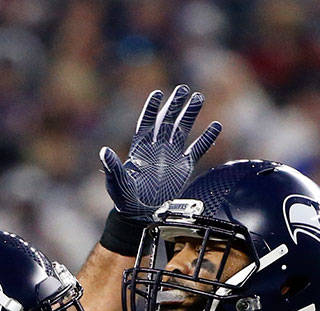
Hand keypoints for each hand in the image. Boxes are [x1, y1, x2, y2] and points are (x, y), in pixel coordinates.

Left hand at [100, 85, 222, 219]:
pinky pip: (197, 150)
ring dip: (190, 113)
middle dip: (174, 104)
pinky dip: (206, 139)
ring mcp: (172, 155)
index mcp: (141, 147)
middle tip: (184, 88)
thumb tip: (103, 151)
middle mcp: (157, 147)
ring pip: (183, 129)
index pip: (147, 122)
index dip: (152, 108)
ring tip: (199, 97)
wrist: (140, 213)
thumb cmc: (124, 198)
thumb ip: (112, 166)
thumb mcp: (116, 182)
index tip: (157, 94)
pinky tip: (216, 126)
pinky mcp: (184, 167)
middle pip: (167, 120)